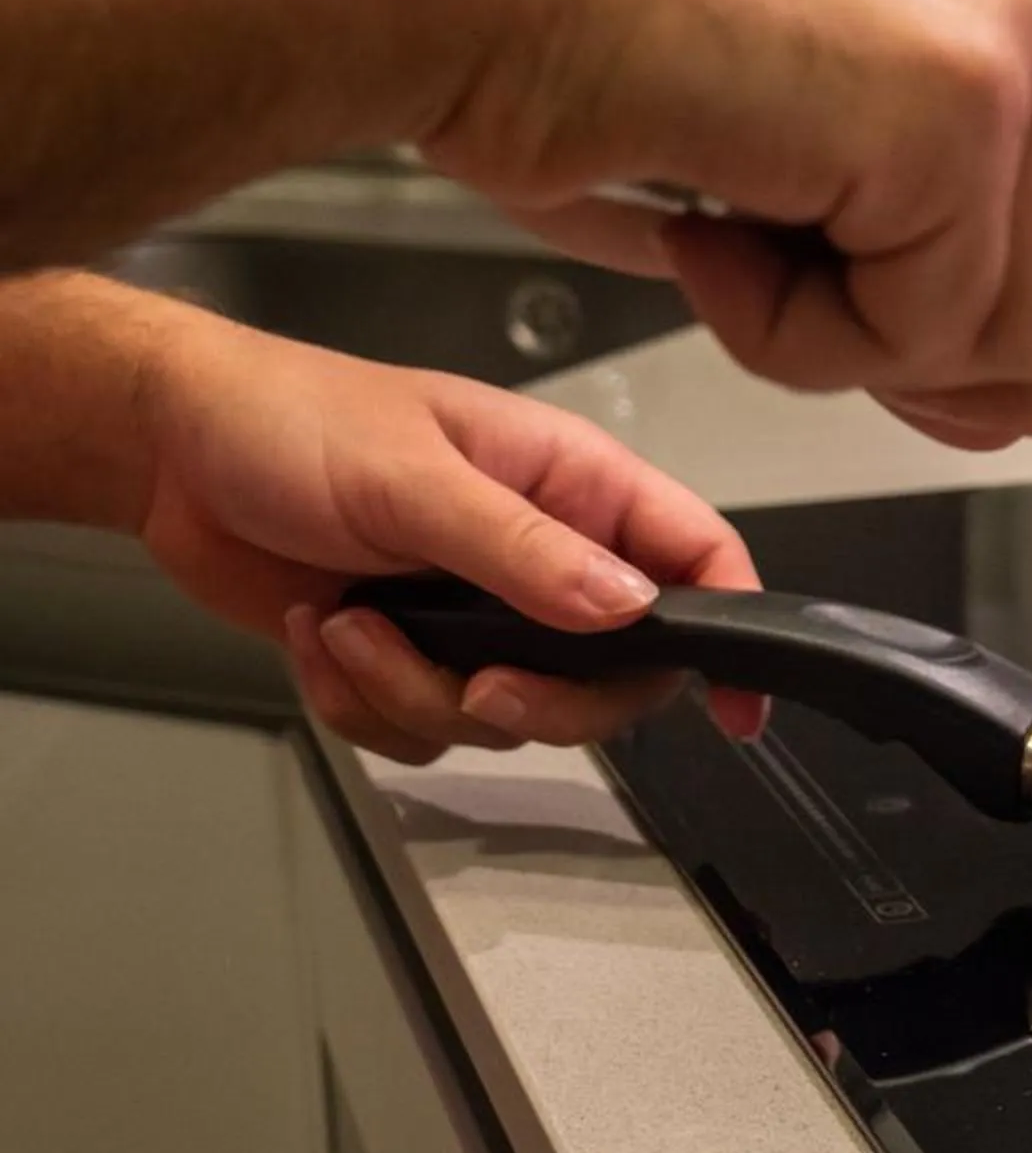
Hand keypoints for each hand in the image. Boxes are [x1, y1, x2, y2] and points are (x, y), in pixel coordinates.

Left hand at [136, 305, 762, 764]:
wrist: (172, 451)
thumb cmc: (294, 421)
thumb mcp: (414, 476)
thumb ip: (522, 549)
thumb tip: (628, 612)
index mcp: (575, 487)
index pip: (696, 559)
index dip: (734, 633)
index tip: (737, 707)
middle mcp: (544, 558)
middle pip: (611, 678)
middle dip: (538, 700)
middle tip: (474, 682)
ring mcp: (480, 615)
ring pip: (508, 718)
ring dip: (415, 693)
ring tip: (345, 625)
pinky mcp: (414, 657)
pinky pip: (424, 731)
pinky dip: (363, 704)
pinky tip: (319, 635)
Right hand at [409, 0, 1031, 457]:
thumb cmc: (588, 49)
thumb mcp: (818, 168)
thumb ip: (944, 252)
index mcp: (1010, 11)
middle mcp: (1028, 13)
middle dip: (996, 380)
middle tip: (853, 348)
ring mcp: (1002, 56)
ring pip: (1018, 335)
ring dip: (858, 352)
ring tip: (741, 246)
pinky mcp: (947, 113)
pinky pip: (924, 330)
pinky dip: (800, 337)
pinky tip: (714, 234)